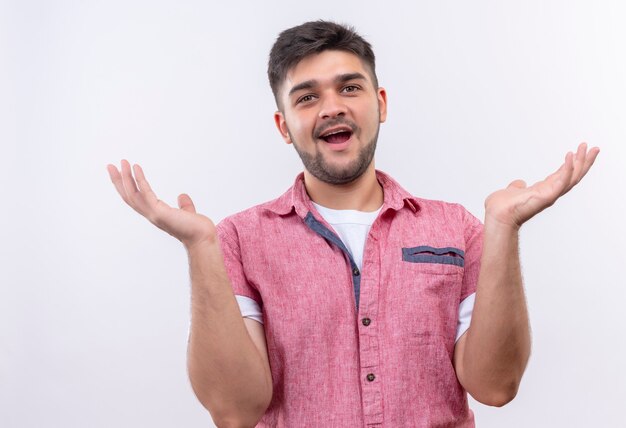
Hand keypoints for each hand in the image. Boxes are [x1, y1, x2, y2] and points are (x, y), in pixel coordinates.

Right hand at [107, 160, 215, 248]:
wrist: (202, 238)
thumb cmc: (196, 229)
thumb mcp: (188, 213)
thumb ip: (184, 205)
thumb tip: (182, 196)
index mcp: (156, 214)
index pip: (136, 200)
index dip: (127, 187)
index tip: (122, 173)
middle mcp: (151, 215)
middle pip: (128, 196)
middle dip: (119, 181)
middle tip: (110, 166)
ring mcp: (153, 214)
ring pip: (132, 195)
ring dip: (125, 178)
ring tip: (122, 162)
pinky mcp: (159, 212)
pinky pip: (145, 193)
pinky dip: (139, 180)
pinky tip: (136, 168)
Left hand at [484, 143, 599, 229]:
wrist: (497, 215)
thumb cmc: (502, 207)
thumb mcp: (512, 191)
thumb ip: (517, 186)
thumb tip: (518, 184)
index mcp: (544, 190)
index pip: (563, 175)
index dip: (572, 164)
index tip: (578, 151)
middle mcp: (550, 193)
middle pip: (574, 176)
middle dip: (584, 161)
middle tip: (594, 147)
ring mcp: (550, 195)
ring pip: (572, 178)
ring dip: (581, 162)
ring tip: (585, 147)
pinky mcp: (547, 196)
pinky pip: (561, 181)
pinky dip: (567, 169)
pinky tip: (570, 156)